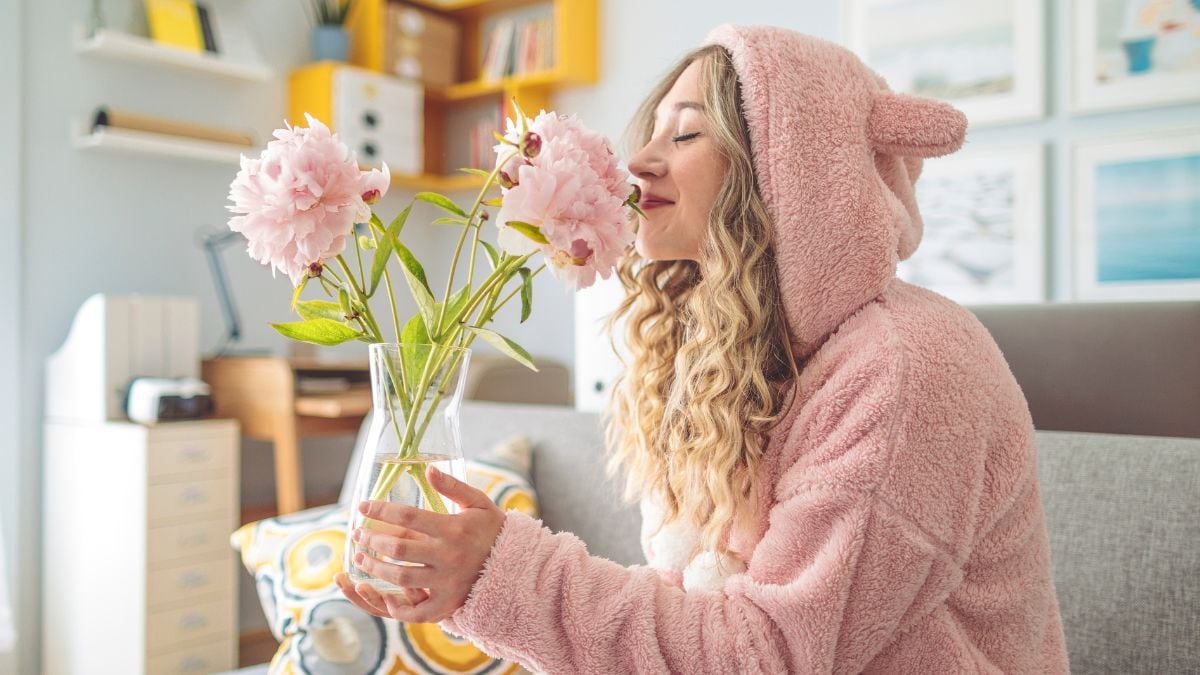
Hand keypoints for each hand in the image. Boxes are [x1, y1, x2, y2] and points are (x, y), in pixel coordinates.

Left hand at [335, 465, 506, 622]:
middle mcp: (448, 557)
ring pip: (400, 577)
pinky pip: (416, 611)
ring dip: (375, 567)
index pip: (408, 517)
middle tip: (358, 535)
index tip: (362, 507)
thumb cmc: (491, 530)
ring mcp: (446, 583)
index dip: (381, 511)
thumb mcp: (478, 503)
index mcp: (453, 529)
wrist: (515, 565)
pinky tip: (382, 595)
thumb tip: (428, 469)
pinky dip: (397, 606)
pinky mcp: (447, 604)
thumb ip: (453, 486)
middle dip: (372, 540)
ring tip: (361, 558)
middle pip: (398, 549)